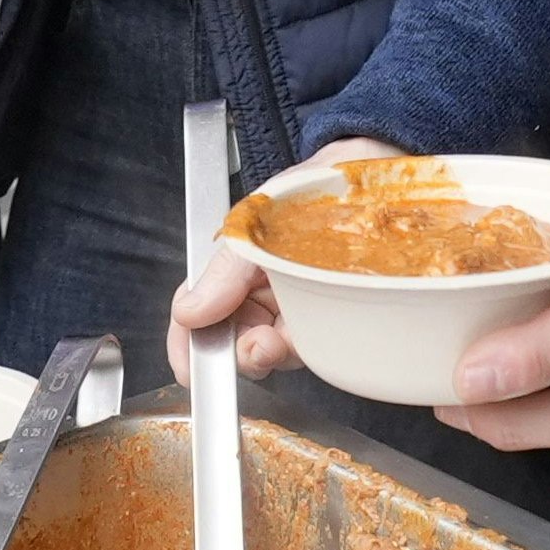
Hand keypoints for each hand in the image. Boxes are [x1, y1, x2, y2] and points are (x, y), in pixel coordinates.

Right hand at [173, 137, 393, 382]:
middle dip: (238, 354)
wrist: (362, 177)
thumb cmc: (304, 192)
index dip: (188, 348)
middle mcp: (256, 294)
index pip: (195, 314)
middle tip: (255, 348)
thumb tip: (188, 312)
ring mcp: (290, 309)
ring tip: (278, 339)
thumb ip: (222, 273)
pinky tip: (311, 330)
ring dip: (272, 353)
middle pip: (230, 342)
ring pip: (268, 352)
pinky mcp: (325, 318)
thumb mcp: (253, 226)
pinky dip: (306, 347)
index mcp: (228, 271)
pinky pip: (309, 347)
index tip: (193, 372)